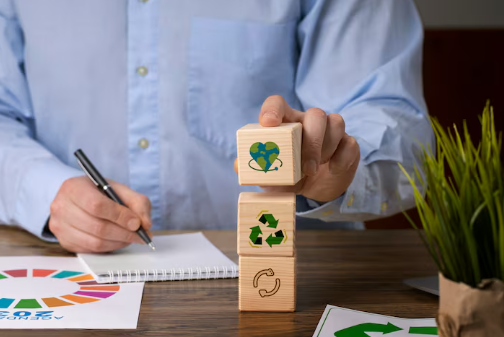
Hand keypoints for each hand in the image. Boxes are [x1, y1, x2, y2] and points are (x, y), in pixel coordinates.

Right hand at [49, 176, 151, 252]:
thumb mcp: (120, 189)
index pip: (97, 205)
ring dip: (119, 242)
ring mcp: (59, 226)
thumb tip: (145, 224)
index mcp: (74, 187)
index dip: (120, 216)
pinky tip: (118, 240)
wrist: (78, 198)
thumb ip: (138, 203)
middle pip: (97, 226)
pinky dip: (110, 247)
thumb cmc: (100, 193)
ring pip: (95, 242)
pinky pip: (91, 250)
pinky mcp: (64, 241)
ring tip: (132, 237)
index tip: (136, 223)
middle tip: (140, 235)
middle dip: (123, 233)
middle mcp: (61, 206)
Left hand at [235, 95, 359, 201]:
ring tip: (314, 170)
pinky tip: (332, 169)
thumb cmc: (288, 176)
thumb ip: (255, 170)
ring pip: (336, 123)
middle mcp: (308, 121)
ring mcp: (331, 131)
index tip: (268, 124)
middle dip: (312, 141)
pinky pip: (350, 143)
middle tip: (306, 168)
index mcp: (285, 123)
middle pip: (315, 114)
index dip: (273, 110)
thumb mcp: (270, 176)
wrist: (314, 189)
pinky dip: (341, 158)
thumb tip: (238, 166)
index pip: (277, 103)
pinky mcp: (347, 144)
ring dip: (326, 149)